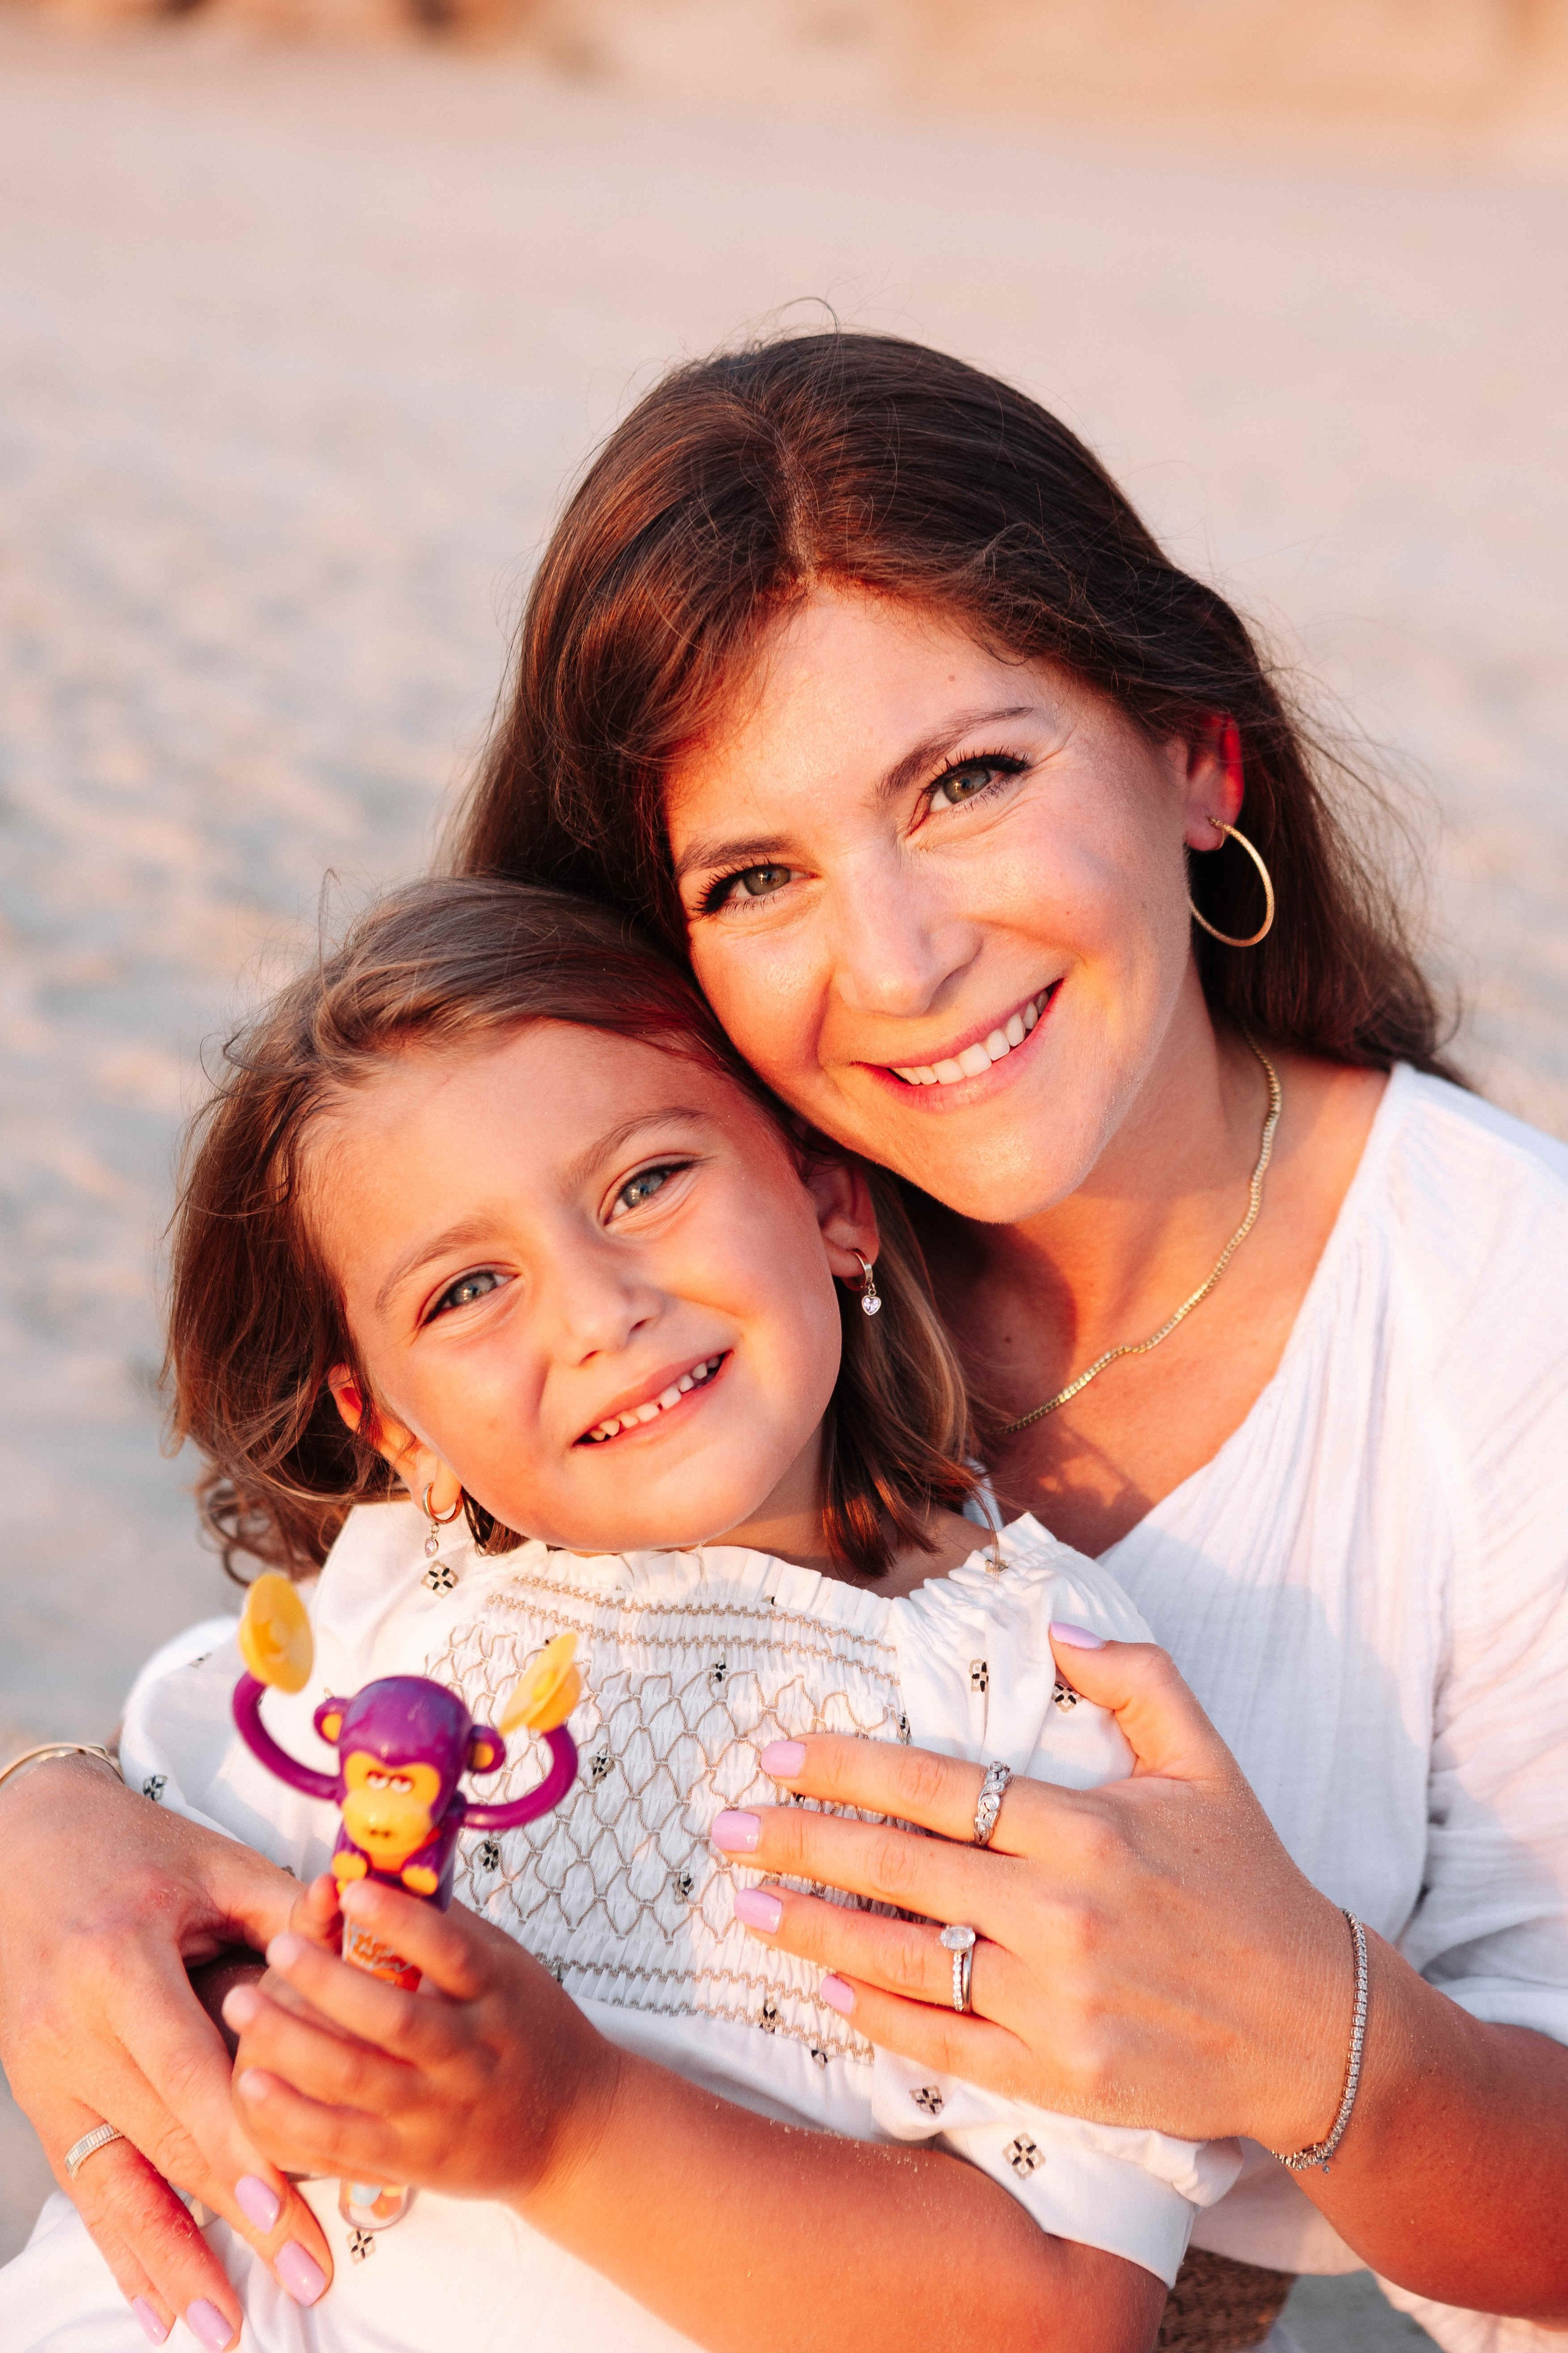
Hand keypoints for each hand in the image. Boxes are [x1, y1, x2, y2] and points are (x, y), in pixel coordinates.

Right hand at [0, 1755, 333, 2347]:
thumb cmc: (131, 1846)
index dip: (235, 2138)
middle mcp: (72, 2029)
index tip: (285, 2198)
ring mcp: (46, 2072)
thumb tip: (371, 1947)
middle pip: (162, 2139)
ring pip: (116, 2183)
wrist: (21, 1845)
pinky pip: (85, 2185)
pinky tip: (156, 2306)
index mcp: (118, 1962)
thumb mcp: (211, 1865)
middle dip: (236, 2215)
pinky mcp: (41, 2097)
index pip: (184, 2068)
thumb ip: (289, 1915)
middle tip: (307, 2274)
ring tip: (226, 2327)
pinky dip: (122, 2248)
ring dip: (172, 2262)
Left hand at [225, 1880, 619, 2207]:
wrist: (574, 2130)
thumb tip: (388, 1870)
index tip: (351, 1887)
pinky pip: (341, 2141)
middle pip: (394, 2019)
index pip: (449, 1951)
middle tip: (276, 1947)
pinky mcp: (411, 2161)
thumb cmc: (533, 2033)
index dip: (399, 1920)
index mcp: (497, 1994)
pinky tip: (251, 2083)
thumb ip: (452, 1928)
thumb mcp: (511, 1968)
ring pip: (358, 2079)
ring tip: (241, 2003)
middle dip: (326, 1981)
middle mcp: (470, 2054)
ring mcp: (439, 2112)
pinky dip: (292, 2114)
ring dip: (292, 2041)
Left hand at [718, 1630, 1349, 2152]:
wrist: (1319, 2025)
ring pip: (904, 1958)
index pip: (934, 1786)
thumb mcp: (1206, 1759)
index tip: (775, 1752)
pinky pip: (945, 2042)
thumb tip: (1053, 1626)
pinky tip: (824, 1986)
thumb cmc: (1252, 1881)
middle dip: (797, 1842)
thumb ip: (1134, 1677)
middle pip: (897, 1869)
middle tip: (722, 1829)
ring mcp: (1056, 2002)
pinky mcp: (1060, 2077)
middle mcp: (1061, 1913)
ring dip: (813, 1929)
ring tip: (746, 1906)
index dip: (844, 1766)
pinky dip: (877, 2015)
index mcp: (1086, 1827)